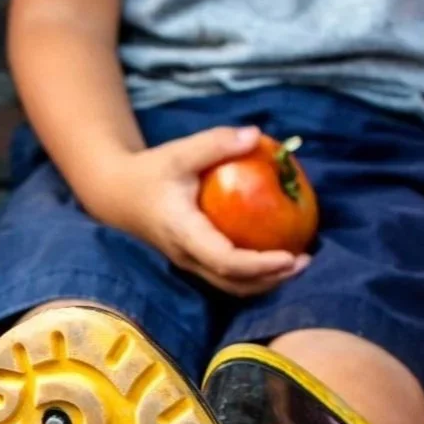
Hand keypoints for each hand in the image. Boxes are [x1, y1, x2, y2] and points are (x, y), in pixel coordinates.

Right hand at [89, 126, 308, 297]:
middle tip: (305, 260)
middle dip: (272, 279)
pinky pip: (228, 278)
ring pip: (232, 287)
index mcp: (183, 232)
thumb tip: (256, 135)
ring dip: (266, 282)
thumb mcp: (178, 153)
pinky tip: (277, 258)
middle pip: (233, 283)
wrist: (117, 196)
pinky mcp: (195, 263)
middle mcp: (187, 256)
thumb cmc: (149, 173)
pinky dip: (255, 275)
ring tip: (297, 264)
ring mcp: (191, 264)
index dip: (258, 264)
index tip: (289, 257)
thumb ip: (215, 144)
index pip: (224, 259)